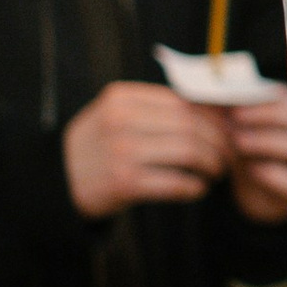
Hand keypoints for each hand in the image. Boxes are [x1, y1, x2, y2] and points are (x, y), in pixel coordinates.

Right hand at [64, 80, 230, 217]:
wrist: (56, 182)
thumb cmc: (98, 147)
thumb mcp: (116, 116)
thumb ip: (155, 109)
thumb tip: (216, 110)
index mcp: (121, 97)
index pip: (183, 101)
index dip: (214, 117)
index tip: (229, 130)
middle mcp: (121, 120)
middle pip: (190, 125)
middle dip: (219, 142)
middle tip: (230, 155)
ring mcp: (122, 151)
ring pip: (188, 152)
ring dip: (212, 164)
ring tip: (217, 171)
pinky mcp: (124, 183)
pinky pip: (176, 182)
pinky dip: (195, 186)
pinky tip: (198, 188)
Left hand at [227, 92, 286, 223]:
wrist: (252, 192)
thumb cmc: (247, 153)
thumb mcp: (238, 130)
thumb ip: (229, 113)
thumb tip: (208, 94)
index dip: (264, 98)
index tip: (236, 100)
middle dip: (268, 116)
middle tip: (236, 118)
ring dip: (269, 142)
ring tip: (239, 141)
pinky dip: (274, 174)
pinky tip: (252, 168)